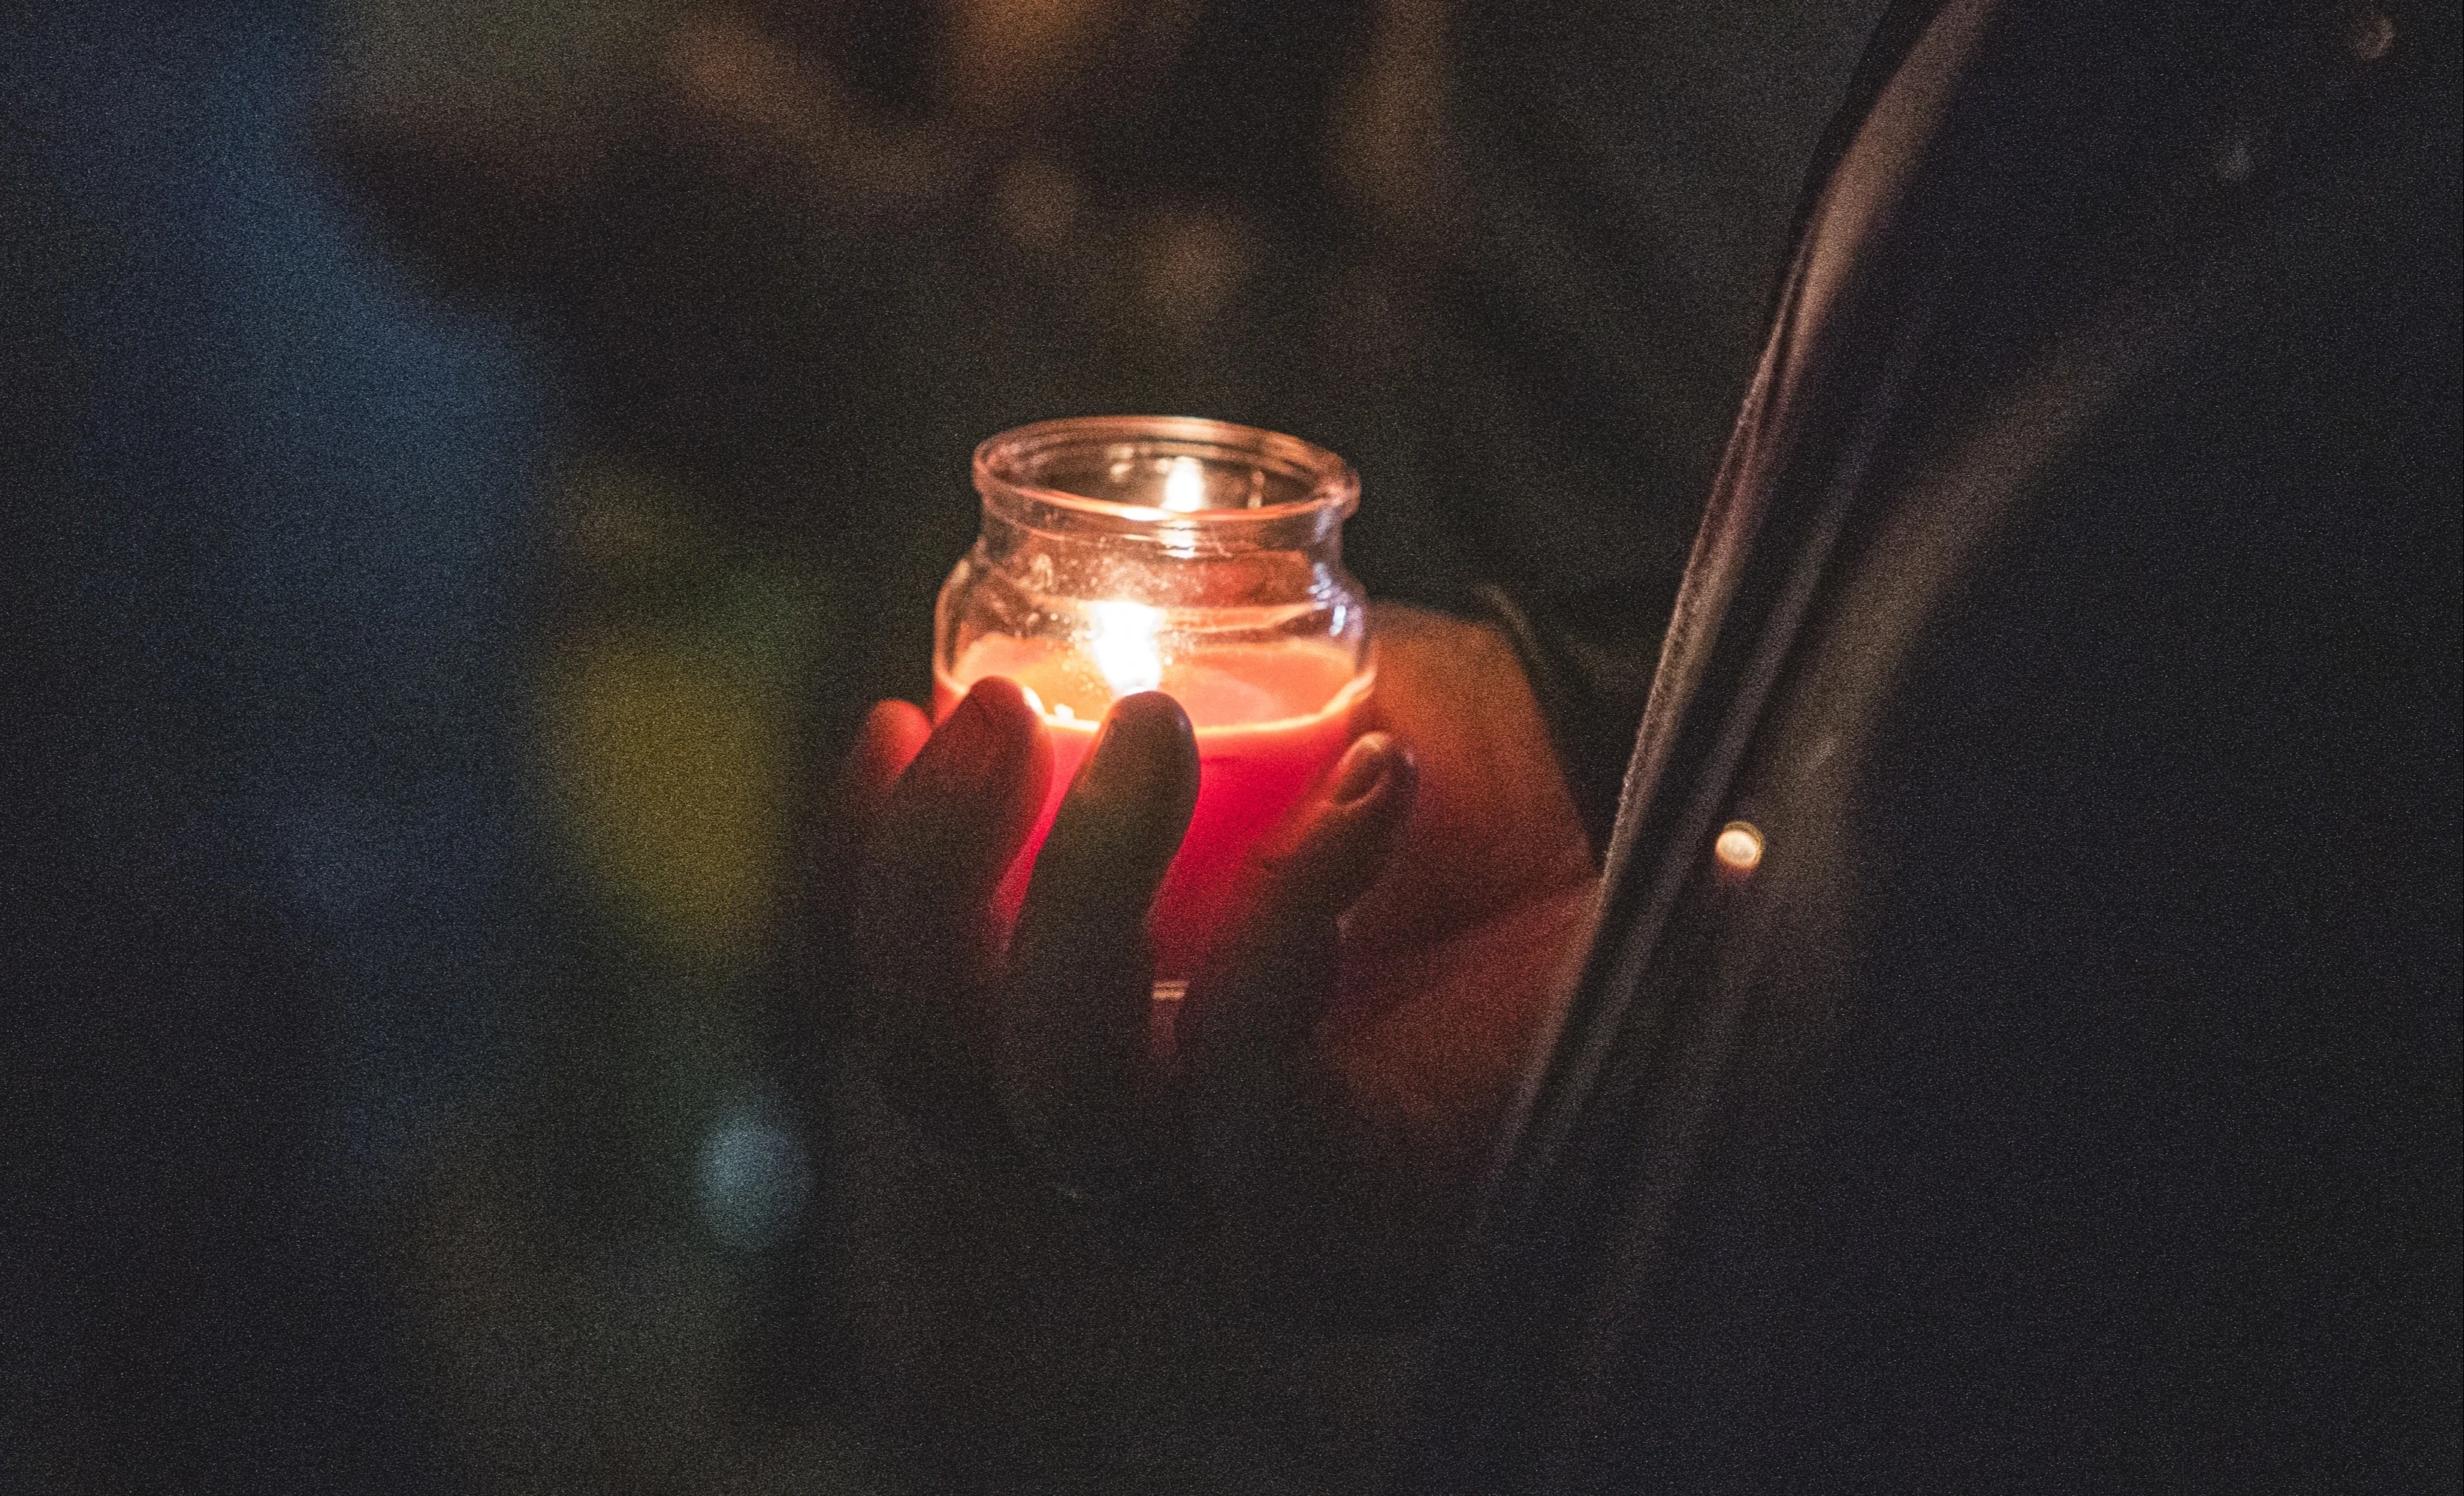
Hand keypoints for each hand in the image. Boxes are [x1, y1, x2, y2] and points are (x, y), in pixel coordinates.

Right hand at [832, 605, 1597, 1481]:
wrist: (1656, 842)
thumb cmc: (1458, 783)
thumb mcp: (1265, 708)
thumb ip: (1130, 694)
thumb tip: (992, 657)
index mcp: (1083, 1029)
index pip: (899, 1002)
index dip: (861, 871)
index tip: (898, 714)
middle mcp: (1128, 1136)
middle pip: (936, 1066)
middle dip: (931, 879)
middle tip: (1004, 710)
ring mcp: (1223, 1196)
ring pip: (1062, 1099)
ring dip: (1086, 890)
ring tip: (1164, 729)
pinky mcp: (1340, 1215)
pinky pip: (1242, 1100)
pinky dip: (1277, 927)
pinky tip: (1369, 792)